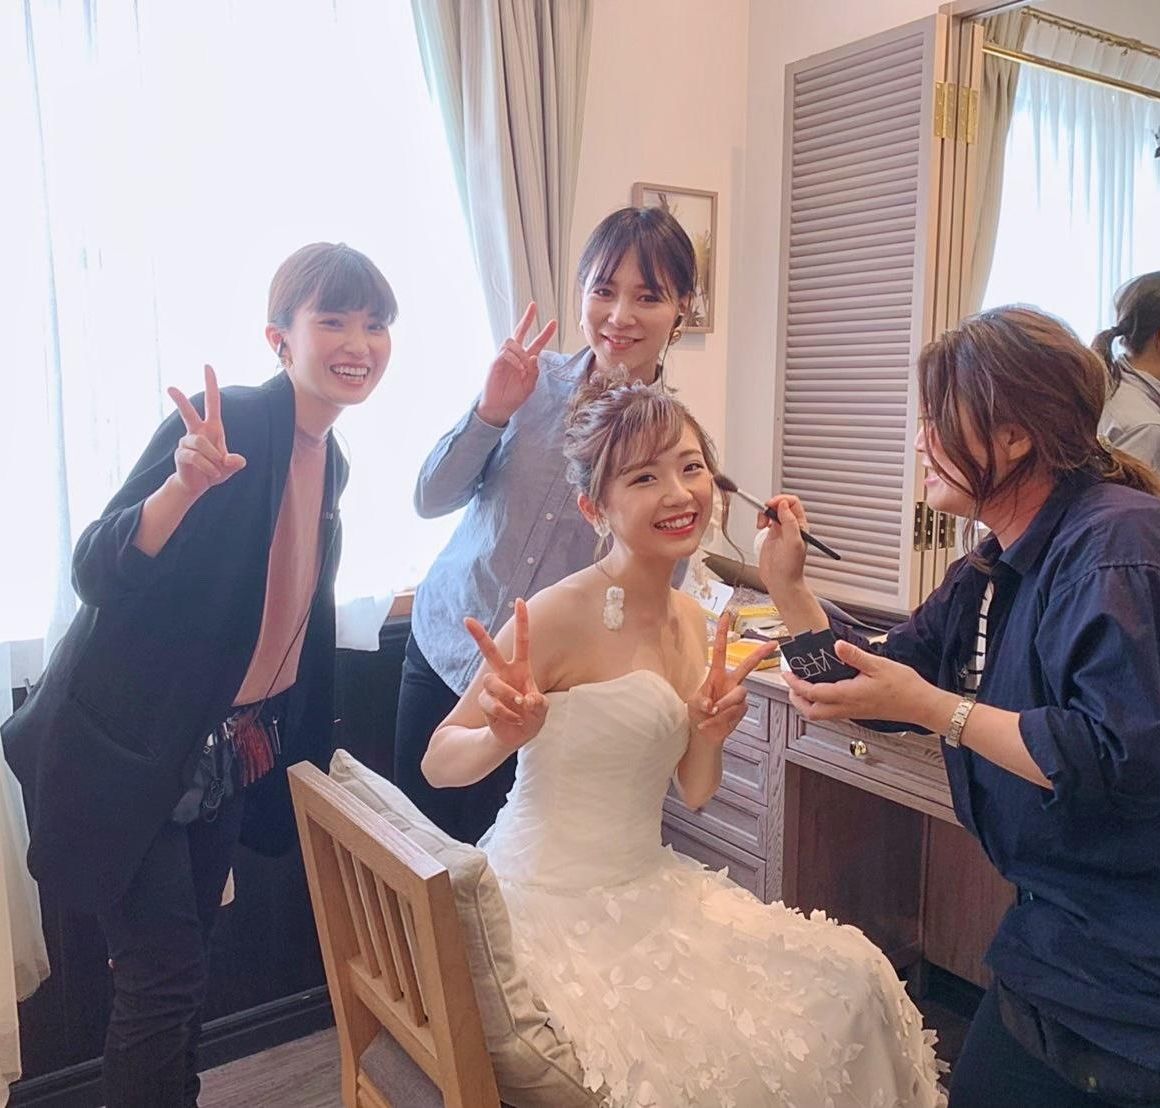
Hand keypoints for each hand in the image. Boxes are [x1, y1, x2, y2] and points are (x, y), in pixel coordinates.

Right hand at [167, 365, 245, 499]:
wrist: (198, 485)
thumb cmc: (215, 471)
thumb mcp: (229, 467)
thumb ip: (234, 463)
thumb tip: (237, 461)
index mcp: (212, 428)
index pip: (213, 403)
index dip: (211, 385)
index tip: (207, 367)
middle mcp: (197, 432)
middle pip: (188, 413)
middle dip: (180, 400)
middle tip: (170, 388)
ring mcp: (186, 442)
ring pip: (200, 443)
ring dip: (213, 459)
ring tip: (216, 469)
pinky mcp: (180, 454)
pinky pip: (195, 457)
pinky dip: (207, 467)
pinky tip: (211, 473)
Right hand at [464, 598, 548, 747]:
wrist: (515, 736)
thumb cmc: (532, 717)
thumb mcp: (542, 711)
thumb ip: (539, 705)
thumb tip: (527, 699)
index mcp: (522, 668)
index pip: (522, 641)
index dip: (522, 621)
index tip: (520, 601)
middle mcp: (505, 674)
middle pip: (490, 652)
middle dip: (478, 636)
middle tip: (467, 619)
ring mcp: (494, 688)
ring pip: (492, 682)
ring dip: (507, 695)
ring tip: (519, 707)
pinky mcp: (485, 702)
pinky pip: (491, 703)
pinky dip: (505, 713)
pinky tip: (514, 719)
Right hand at [475, 302, 557, 425]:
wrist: (499, 408)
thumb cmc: (513, 397)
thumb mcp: (529, 386)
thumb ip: (534, 372)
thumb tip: (534, 356)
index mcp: (525, 360)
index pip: (536, 343)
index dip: (545, 333)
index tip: (553, 323)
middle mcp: (514, 356)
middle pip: (520, 331)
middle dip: (527, 318)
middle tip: (533, 306)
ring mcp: (504, 357)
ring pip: (513, 342)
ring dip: (521, 353)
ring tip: (522, 369)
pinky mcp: (495, 362)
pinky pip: (506, 354)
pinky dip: (514, 360)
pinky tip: (517, 370)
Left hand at [688, 613, 778, 745]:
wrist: (704, 733)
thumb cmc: (697, 713)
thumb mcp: (693, 704)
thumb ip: (702, 702)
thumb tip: (712, 704)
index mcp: (716, 674)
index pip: (720, 649)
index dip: (722, 632)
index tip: (726, 615)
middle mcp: (730, 681)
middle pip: (748, 665)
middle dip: (760, 654)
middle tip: (773, 644)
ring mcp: (738, 694)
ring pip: (738, 694)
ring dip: (724, 705)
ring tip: (712, 713)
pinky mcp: (743, 708)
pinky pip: (735, 711)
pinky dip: (722, 719)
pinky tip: (714, 723)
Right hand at [755, 494, 808, 595]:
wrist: (780, 581)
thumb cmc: (790, 567)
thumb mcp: (793, 542)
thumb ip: (789, 522)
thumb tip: (783, 505)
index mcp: (799, 525)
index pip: (792, 503)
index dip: (781, 501)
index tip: (772, 506)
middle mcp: (790, 525)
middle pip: (780, 504)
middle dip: (771, 505)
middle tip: (765, 514)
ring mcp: (780, 530)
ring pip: (772, 511)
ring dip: (764, 512)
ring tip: (762, 523)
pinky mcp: (770, 535)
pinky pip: (765, 520)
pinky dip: (760, 519)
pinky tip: (760, 527)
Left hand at [782, 639, 939, 728]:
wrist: (921, 705)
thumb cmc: (904, 687)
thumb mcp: (878, 665)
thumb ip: (854, 656)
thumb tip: (835, 646)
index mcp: (848, 695)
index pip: (813, 693)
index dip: (797, 684)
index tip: (787, 674)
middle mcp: (847, 708)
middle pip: (812, 712)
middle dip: (797, 699)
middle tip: (790, 684)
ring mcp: (853, 713)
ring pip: (821, 715)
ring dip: (808, 703)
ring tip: (802, 687)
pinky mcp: (859, 713)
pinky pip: (833, 713)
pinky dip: (821, 704)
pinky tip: (825, 690)